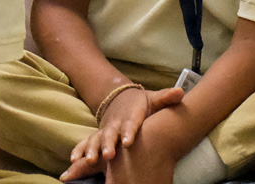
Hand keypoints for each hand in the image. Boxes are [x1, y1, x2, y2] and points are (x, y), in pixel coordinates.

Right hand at [61, 85, 186, 177]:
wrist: (120, 99)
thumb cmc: (141, 104)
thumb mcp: (153, 99)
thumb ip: (165, 98)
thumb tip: (180, 93)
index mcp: (131, 116)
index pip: (131, 124)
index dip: (129, 132)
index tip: (128, 142)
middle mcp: (116, 124)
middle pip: (111, 134)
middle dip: (108, 144)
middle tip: (109, 155)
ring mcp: (105, 130)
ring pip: (97, 140)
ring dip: (92, 149)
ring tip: (90, 160)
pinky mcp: (98, 136)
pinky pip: (87, 143)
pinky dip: (80, 150)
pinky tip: (74, 159)